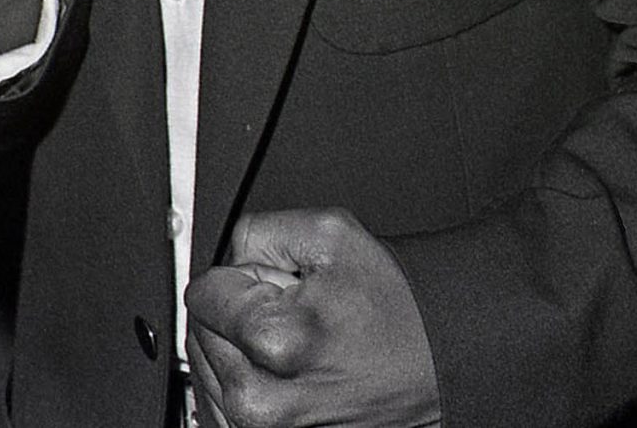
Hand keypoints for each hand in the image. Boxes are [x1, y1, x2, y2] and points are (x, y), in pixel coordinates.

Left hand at [186, 209, 438, 427]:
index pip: (202, 293)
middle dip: (240, 314)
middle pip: (200, 332)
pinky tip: (285, 372)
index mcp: (273, 341)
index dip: (243, 276)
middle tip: (295, 313)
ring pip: (208, 368)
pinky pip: (220, 404)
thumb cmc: (394, 308)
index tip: (277, 285)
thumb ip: (257, 232)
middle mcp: (259, 401)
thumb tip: (222, 257)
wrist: (436, 362)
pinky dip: (243, 380)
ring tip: (300, 345)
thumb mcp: (329, 235)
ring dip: (241, 349)